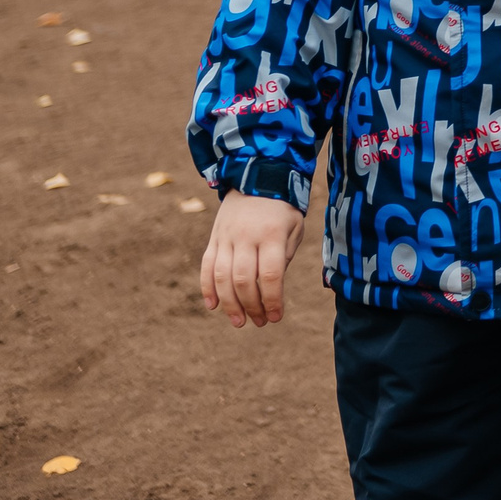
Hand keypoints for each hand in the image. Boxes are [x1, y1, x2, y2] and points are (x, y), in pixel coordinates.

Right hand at [203, 191, 307, 327]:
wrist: (257, 176)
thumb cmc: (283, 207)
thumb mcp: (294, 227)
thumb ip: (284, 256)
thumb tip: (271, 287)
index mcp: (271, 234)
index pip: (270, 275)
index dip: (272, 300)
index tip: (276, 317)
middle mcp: (246, 236)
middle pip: (243, 280)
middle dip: (251, 307)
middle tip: (259, 323)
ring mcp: (226, 237)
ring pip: (221, 277)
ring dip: (229, 304)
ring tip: (239, 322)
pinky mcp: (214, 238)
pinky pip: (206, 267)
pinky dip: (207, 289)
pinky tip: (213, 306)